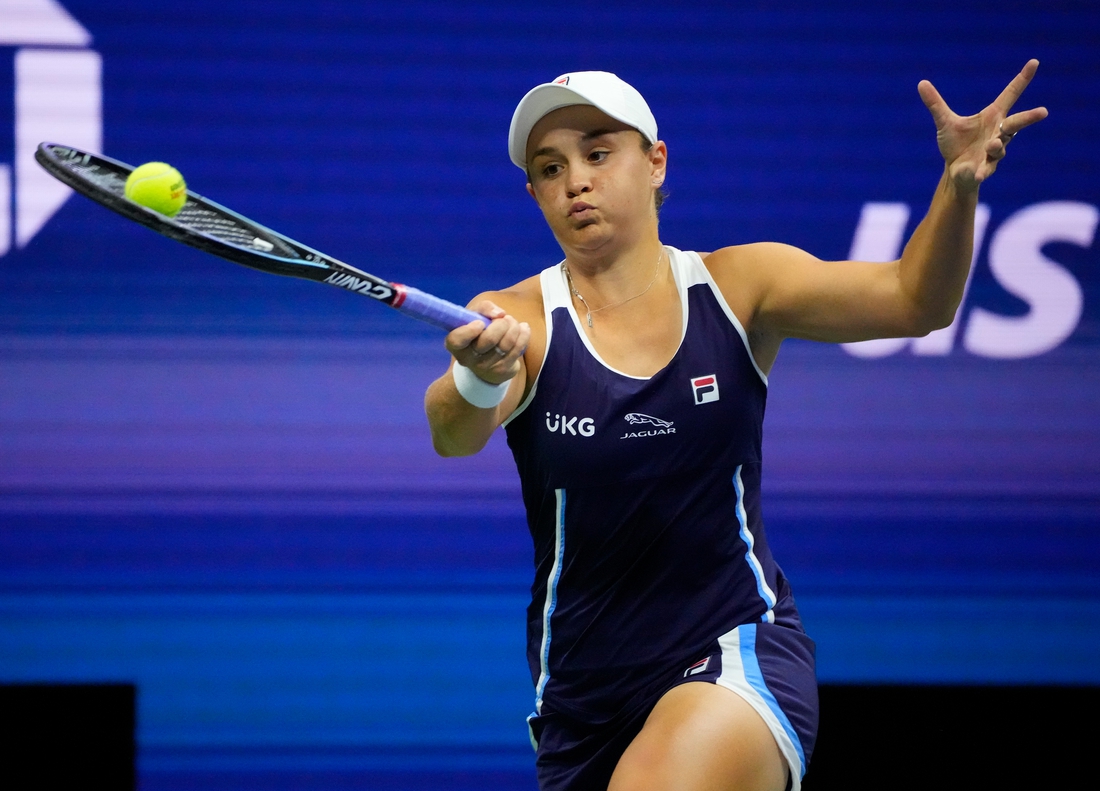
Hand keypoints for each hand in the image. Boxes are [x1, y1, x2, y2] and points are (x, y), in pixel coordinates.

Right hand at [445, 300, 529, 384]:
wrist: (486, 363)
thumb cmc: (479, 333)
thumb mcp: (475, 316)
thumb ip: (484, 308)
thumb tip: (500, 314)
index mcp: (456, 345)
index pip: (457, 340)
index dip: (470, 330)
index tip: (480, 323)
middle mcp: (468, 359)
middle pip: (489, 339)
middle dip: (501, 323)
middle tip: (504, 319)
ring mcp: (486, 367)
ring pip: (507, 343)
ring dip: (514, 327)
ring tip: (512, 322)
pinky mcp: (502, 371)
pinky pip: (518, 348)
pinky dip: (524, 334)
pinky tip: (522, 329)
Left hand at [919, 59, 1047, 191]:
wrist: (954, 170)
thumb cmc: (955, 144)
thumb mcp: (945, 122)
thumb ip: (936, 104)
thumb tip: (921, 83)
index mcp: (992, 117)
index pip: (1010, 95)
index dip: (1021, 80)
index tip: (1034, 62)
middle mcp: (997, 133)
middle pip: (1016, 123)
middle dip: (1029, 118)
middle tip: (1044, 111)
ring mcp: (993, 152)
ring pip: (1000, 147)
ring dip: (996, 146)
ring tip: (991, 144)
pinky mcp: (984, 169)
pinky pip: (986, 170)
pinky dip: (982, 172)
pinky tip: (978, 175)